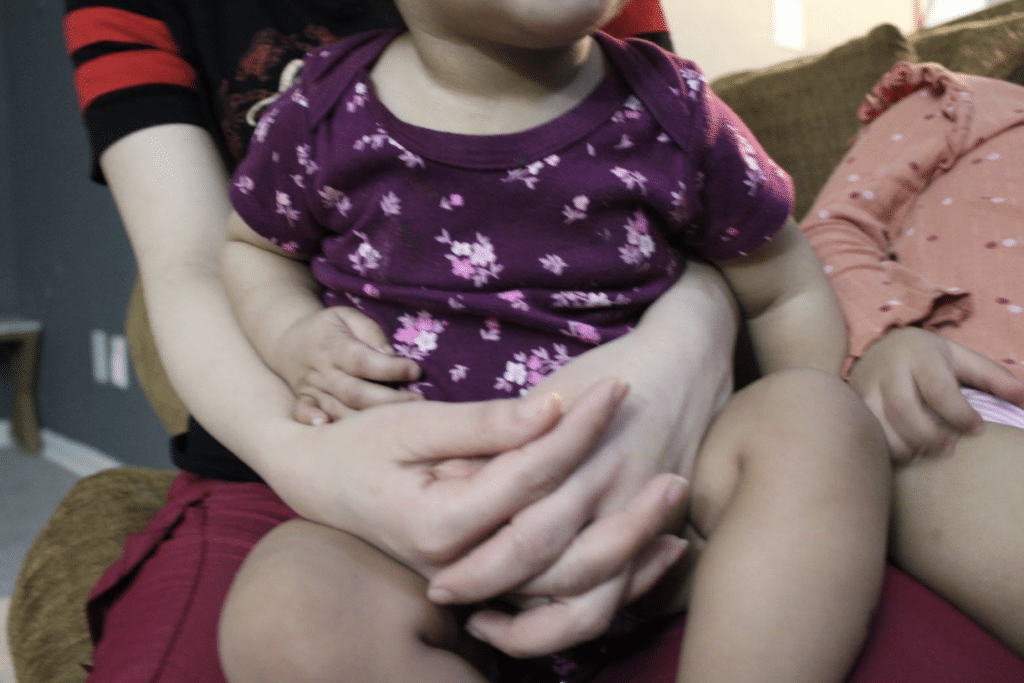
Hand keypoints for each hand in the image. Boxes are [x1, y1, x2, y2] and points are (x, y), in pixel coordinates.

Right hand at [269, 379, 684, 581]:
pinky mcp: (484, 583)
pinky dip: (606, 585)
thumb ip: (484, 425)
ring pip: (565, 592)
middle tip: (675, 469)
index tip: (616, 388)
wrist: (320, 484)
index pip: (530, 475)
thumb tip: (552, 408)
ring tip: (674, 521)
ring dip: (625, 560)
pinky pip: (556, 604)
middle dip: (623, 510)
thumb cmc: (362, 446)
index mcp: (439, 522)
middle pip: (560, 547)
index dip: (576, 428)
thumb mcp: (414, 424)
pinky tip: (646, 555)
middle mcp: (459, 565)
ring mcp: (474, 581)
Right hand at [273, 306, 421, 423]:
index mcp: (333, 344)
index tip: (415, 371)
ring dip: (368, 420)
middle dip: (389, 400)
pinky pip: (305, 416)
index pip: (362, 361)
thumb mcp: (348, 316)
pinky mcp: (304, 402)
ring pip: (339, 409)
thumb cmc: (328, 328)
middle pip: (354, 392)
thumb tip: (389, 355)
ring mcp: (311, 389)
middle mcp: (321, 370)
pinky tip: (333, 429)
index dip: (390, 368)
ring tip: (398, 421)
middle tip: (418, 401)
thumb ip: (370, 332)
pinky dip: (315, 423)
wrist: (287, 341)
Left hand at [429, 262, 737, 654]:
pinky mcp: (659, 527)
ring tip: (489, 623)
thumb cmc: (605, 371)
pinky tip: (544, 616)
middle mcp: (603, 487)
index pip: (509, 519)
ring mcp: (635, 510)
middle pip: (539, 557)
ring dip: (534, 621)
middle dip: (487, 584)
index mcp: (570, 451)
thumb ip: (502, 438)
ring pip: (585, 593)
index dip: (471, 553)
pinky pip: (621, 590)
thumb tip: (447, 479)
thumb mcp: (549, 391)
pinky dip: (583, 612)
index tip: (435, 575)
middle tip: (445, 595)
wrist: (685, 359)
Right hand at [849, 327, 1023, 460]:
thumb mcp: (960, 357)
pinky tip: (904, 452)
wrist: (878, 346)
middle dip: (931, 436)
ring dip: (906, 447)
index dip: (960, 415)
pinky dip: (886, 448)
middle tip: (949, 448)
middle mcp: (888, 369)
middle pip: (906, 410)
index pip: (939, 389)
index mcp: (919, 354)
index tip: (977, 428)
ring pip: (881, 425)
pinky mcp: (853, 402)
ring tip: (925, 454)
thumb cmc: (927, 357)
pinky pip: (867, 432)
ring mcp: (865, 386)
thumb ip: (992, 377)